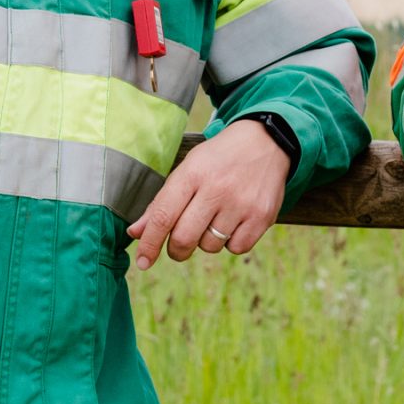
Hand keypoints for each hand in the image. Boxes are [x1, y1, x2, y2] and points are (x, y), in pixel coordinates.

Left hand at [128, 118, 292, 267]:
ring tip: (216, 218)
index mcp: (192, 174)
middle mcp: (216, 189)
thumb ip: (161, 203)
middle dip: (176, 250)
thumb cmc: (218, 160)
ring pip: (210, 246)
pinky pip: (236, 248)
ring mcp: (241, 204)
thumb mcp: (187, 170)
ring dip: (207, 241)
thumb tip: (137, 233)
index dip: (150, 243)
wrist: (266, 142)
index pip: (163, 216)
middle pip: (184, 239)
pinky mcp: (262, 216)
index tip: (143, 262)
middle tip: (179, 246)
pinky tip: (235, 220)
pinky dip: (231, 242)